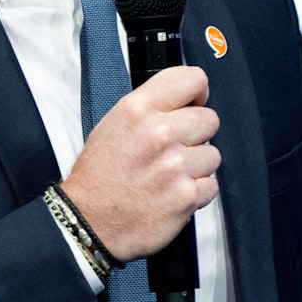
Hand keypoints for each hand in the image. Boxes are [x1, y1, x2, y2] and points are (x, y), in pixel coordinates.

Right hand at [59, 66, 220, 261]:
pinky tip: (172, 193)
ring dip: (197, 166)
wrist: (88, 221)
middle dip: (196, 134)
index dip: (198, 94)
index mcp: (140, 109)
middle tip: (175, 148)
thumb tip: (185, 101)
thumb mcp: (115, 123)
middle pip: (210, 119)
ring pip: (213, 155)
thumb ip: (152, 107)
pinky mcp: (187, 195)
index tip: (195, 104)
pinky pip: (211, 185)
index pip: (194, 80)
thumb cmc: (98, 176)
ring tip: (170, 175)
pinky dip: (196, 192)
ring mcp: (176, 165)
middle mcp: (160, 132)